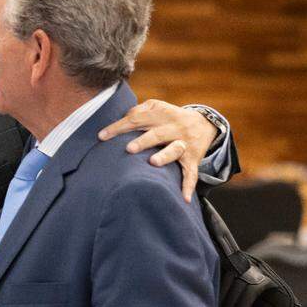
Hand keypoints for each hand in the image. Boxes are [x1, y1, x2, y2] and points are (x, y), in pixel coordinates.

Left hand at [97, 100, 218, 202]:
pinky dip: (188, 186)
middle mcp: (174, 128)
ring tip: (153, 162)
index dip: (119, 127)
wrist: (204, 124)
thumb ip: (138, 111)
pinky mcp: (193, 158)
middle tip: (129, 149)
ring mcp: (184, 143)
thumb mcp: (156, 107)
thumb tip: (121, 119)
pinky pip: (191, 173)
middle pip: (157, 134)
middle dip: (143, 141)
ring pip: (175, 149)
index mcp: (161, 114)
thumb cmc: (169, 117)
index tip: (102, 137)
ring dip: (165, 156)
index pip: (137, 119)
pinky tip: (184, 199)